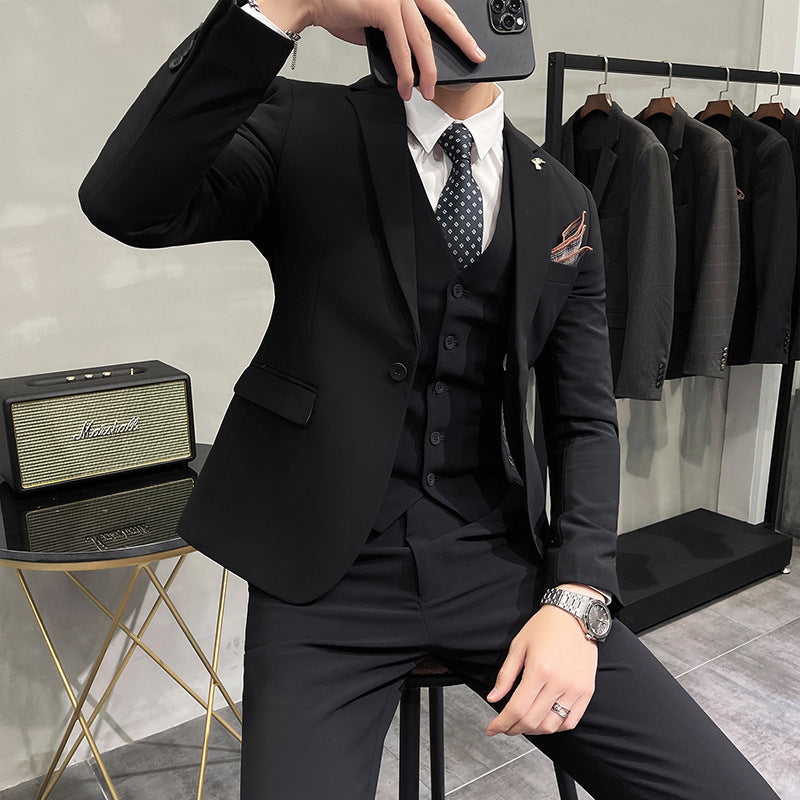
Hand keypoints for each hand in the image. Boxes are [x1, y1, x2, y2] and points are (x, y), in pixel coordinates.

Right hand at [305, 0, 485, 99]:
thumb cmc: (339, 4)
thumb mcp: (376, 16)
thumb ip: (395, 28)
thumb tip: (408, 53)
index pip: (438, 7)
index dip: (455, 27)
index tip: (470, 42)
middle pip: (443, 15)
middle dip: (462, 40)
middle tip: (476, 57)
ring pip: (423, 38)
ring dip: (428, 69)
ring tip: (430, 90)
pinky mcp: (385, 8)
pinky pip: (402, 47)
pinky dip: (406, 71)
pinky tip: (407, 86)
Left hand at [484, 601, 597, 736]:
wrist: (575, 614)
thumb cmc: (545, 626)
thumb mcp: (518, 646)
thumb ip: (506, 675)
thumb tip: (493, 698)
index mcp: (539, 670)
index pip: (517, 709)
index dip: (502, 723)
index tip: (492, 729)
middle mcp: (558, 683)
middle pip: (533, 721)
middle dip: (514, 728)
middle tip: (505, 726)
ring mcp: (575, 689)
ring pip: (552, 726)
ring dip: (534, 731)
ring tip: (523, 724)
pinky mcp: (587, 691)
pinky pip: (571, 721)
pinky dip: (556, 726)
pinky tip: (545, 721)